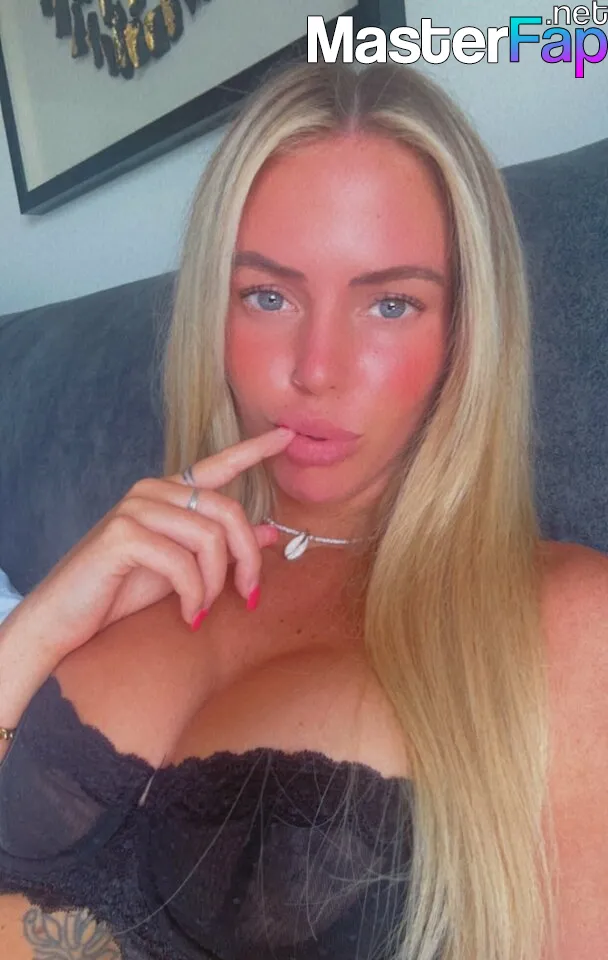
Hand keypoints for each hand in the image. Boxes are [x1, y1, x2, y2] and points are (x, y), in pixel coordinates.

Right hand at [19, 427, 294, 660]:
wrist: (66, 616)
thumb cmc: (122, 589)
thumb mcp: (184, 567)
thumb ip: (221, 547)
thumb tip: (270, 533)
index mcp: (168, 493)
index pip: (218, 465)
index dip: (255, 450)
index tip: (288, 436)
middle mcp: (153, 491)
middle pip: (227, 512)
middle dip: (247, 559)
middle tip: (249, 596)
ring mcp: (136, 508)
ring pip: (209, 539)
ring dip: (216, 584)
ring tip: (203, 609)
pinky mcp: (123, 534)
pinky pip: (183, 562)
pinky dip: (194, 595)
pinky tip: (189, 614)